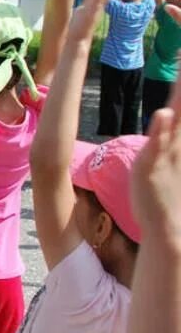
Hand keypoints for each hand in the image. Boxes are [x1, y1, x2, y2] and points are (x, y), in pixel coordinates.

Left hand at [131, 70, 180, 239]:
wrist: (167, 222)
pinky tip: (162, 113)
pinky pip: (158, 144)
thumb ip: (170, 125)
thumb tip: (168, 109)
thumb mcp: (170, 147)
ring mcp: (170, 150)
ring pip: (179, 117)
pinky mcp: (154, 164)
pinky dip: (161, 129)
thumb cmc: (164, 182)